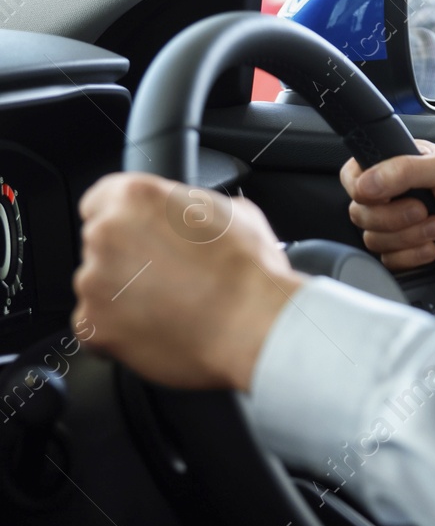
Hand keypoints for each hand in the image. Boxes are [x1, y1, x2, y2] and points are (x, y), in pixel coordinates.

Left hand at [72, 173, 301, 391]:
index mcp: (135, 197)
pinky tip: (158, 327)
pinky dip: (120, 328)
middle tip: (168, 272)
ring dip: (124, 293)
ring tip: (169, 304)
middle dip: (127, 257)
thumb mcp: (235, 212)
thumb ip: (194, 208)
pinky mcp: (92, 325)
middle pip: (100, 244)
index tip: (142, 234)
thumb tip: (196, 216)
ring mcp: (93, 282)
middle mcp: (106, 234)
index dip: (127, 219)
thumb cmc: (249, 270)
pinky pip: (97, 325)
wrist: (252, 325)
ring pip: (99, 285)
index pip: (101, 200)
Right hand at [341, 140, 434, 285]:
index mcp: (404, 164)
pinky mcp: (409, 254)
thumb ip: (405, 169)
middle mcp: (399, 195)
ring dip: (408, 237)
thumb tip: (365, 183)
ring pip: (373, 238)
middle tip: (425, 211)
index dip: (362, 187)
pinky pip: (388, 262)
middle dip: (394, 216)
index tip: (383, 194)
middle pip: (361, 211)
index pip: (356, 172)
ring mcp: (403, 226)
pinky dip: (412, 257)